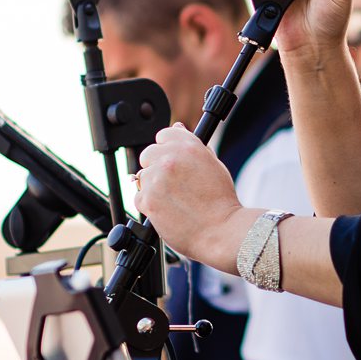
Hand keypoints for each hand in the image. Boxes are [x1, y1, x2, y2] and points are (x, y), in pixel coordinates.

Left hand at [136, 124, 251, 268]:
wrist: (221, 230)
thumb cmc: (221, 202)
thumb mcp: (214, 165)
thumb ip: (192, 146)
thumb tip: (177, 128)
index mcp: (188, 146)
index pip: (164, 135)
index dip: (167, 149)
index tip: (173, 160)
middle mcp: (170, 159)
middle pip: (148, 154)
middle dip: (157, 167)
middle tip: (174, 184)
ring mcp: (156, 179)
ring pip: (142, 177)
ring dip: (153, 187)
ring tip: (175, 200)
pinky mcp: (147, 199)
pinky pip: (139, 197)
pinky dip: (150, 204)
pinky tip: (168, 210)